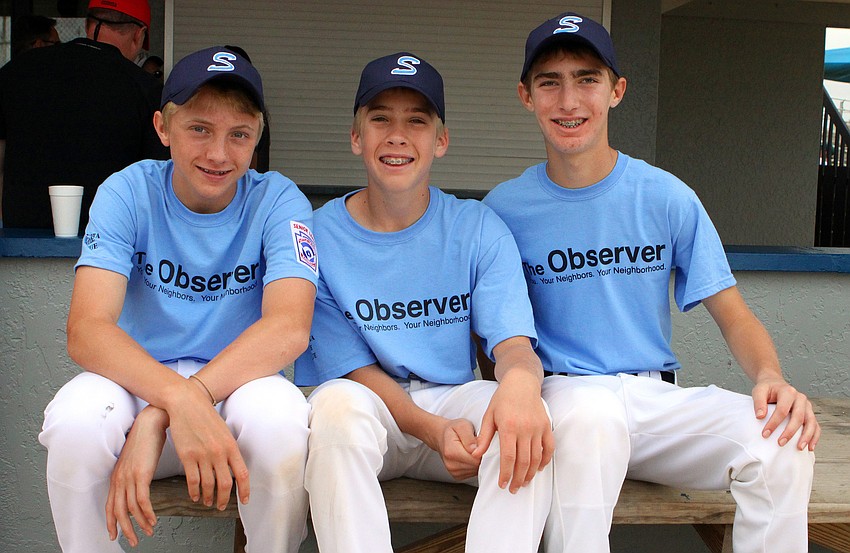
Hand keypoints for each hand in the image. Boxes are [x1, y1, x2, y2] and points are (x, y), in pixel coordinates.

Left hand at [106, 406, 167, 546]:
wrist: (151, 422)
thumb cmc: (147, 438)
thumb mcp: (137, 458)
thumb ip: (135, 472)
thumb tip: (140, 483)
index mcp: (117, 476)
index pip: (110, 505)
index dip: (112, 522)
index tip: (115, 535)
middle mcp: (119, 478)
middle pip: (117, 511)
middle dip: (125, 529)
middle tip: (134, 540)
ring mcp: (129, 476)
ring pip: (130, 509)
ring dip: (140, 524)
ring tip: (148, 532)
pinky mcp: (141, 474)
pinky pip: (142, 501)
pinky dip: (147, 513)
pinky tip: (153, 520)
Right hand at [167, 377, 249, 509]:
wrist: (187, 403)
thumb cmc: (205, 416)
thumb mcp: (224, 432)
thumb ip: (229, 449)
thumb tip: (232, 468)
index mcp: (231, 446)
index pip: (242, 474)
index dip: (245, 490)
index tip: (244, 500)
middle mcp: (219, 452)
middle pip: (225, 485)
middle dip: (223, 499)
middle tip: (220, 505)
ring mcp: (203, 455)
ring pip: (208, 485)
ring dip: (208, 497)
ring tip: (207, 501)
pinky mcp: (187, 456)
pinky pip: (192, 480)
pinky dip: (194, 491)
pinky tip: (195, 495)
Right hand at [435, 418, 479, 480]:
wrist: (442, 436)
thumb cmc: (453, 430)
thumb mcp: (462, 425)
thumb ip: (469, 437)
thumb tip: (476, 450)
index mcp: (451, 452)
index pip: (475, 458)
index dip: (482, 450)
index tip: (480, 442)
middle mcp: (451, 464)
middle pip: (476, 465)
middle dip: (480, 455)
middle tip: (475, 444)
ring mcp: (454, 472)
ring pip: (476, 470)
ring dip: (477, 460)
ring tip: (471, 450)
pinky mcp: (458, 476)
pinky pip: (473, 473)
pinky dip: (474, 465)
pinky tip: (469, 456)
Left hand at [473, 370, 553, 492]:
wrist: (522, 382)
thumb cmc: (503, 399)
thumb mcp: (489, 415)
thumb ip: (484, 437)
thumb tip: (475, 454)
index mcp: (508, 427)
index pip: (508, 458)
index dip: (506, 474)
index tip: (502, 484)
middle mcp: (525, 429)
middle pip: (523, 462)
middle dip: (518, 479)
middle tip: (513, 489)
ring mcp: (538, 428)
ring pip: (537, 458)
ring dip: (530, 473)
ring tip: (524, 482)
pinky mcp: (546, 426)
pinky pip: (549, 448)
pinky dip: (545, 460)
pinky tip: (538, 468)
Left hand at [752, 377, 819, 450]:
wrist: (775, 384)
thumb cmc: (767, 389)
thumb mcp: (759, 391)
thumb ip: (758, 402)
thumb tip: (760, 416)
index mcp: (788, 392)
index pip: (782, 410)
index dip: (774, 423)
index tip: (765, 434)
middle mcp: (800, 398)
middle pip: (798, 417)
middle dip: (790, 432)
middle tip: (780, 443)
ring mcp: (807, 406)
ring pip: (811, 422)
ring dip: (806, 436)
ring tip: (799, 448)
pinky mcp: (810, 413)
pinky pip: (816, 426)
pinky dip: (815, 437)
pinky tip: (810, 447)